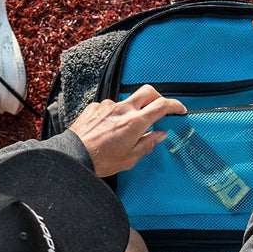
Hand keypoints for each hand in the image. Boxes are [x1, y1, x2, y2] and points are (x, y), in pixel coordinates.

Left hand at [69, 86, 187, 176]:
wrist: (73, 157)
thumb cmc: (100, 160)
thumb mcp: (130, 158)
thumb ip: (148, 143)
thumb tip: (160, 134)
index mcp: (135, 123)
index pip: (161, 105)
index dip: (174, 105)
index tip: (179, 110)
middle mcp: (122, 109)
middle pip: (147, 91)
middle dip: (158, 97)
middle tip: (159, 109)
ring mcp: (107, 106)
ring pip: (127, 101)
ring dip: (132, 110)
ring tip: (125, 129)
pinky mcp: (95, 107)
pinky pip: (110, 106)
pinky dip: (114, 115)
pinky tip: (109, 129)